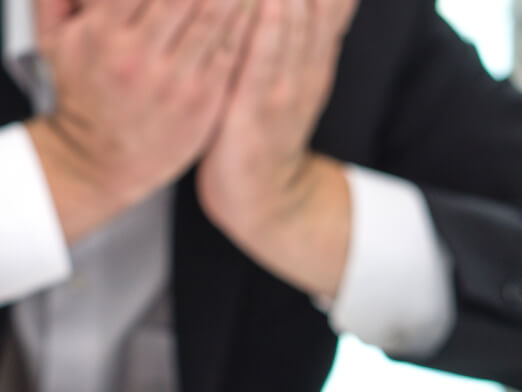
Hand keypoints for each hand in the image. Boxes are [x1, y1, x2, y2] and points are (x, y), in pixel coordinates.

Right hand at [29, 0, 253, 243]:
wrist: (92, 164)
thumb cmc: (77, 98)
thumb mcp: (53, 47)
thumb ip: (55, 0)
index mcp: (101, 35)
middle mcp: (136, 57)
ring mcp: (171, 81)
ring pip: (215, 13)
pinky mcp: (200, 102)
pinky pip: (231, 49)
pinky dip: (245, 21)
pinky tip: (253, 5)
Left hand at [197, 0, 358, 295]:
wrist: (262, 197)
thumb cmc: (254, 128)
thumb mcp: (278, 72)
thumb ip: (287, 31)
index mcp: (310, 46)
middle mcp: (305, 58)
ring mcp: (287, 83)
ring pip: (295, 17)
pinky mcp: (261, 109)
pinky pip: (266, 60)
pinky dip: (270, 28)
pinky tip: (269, 0)